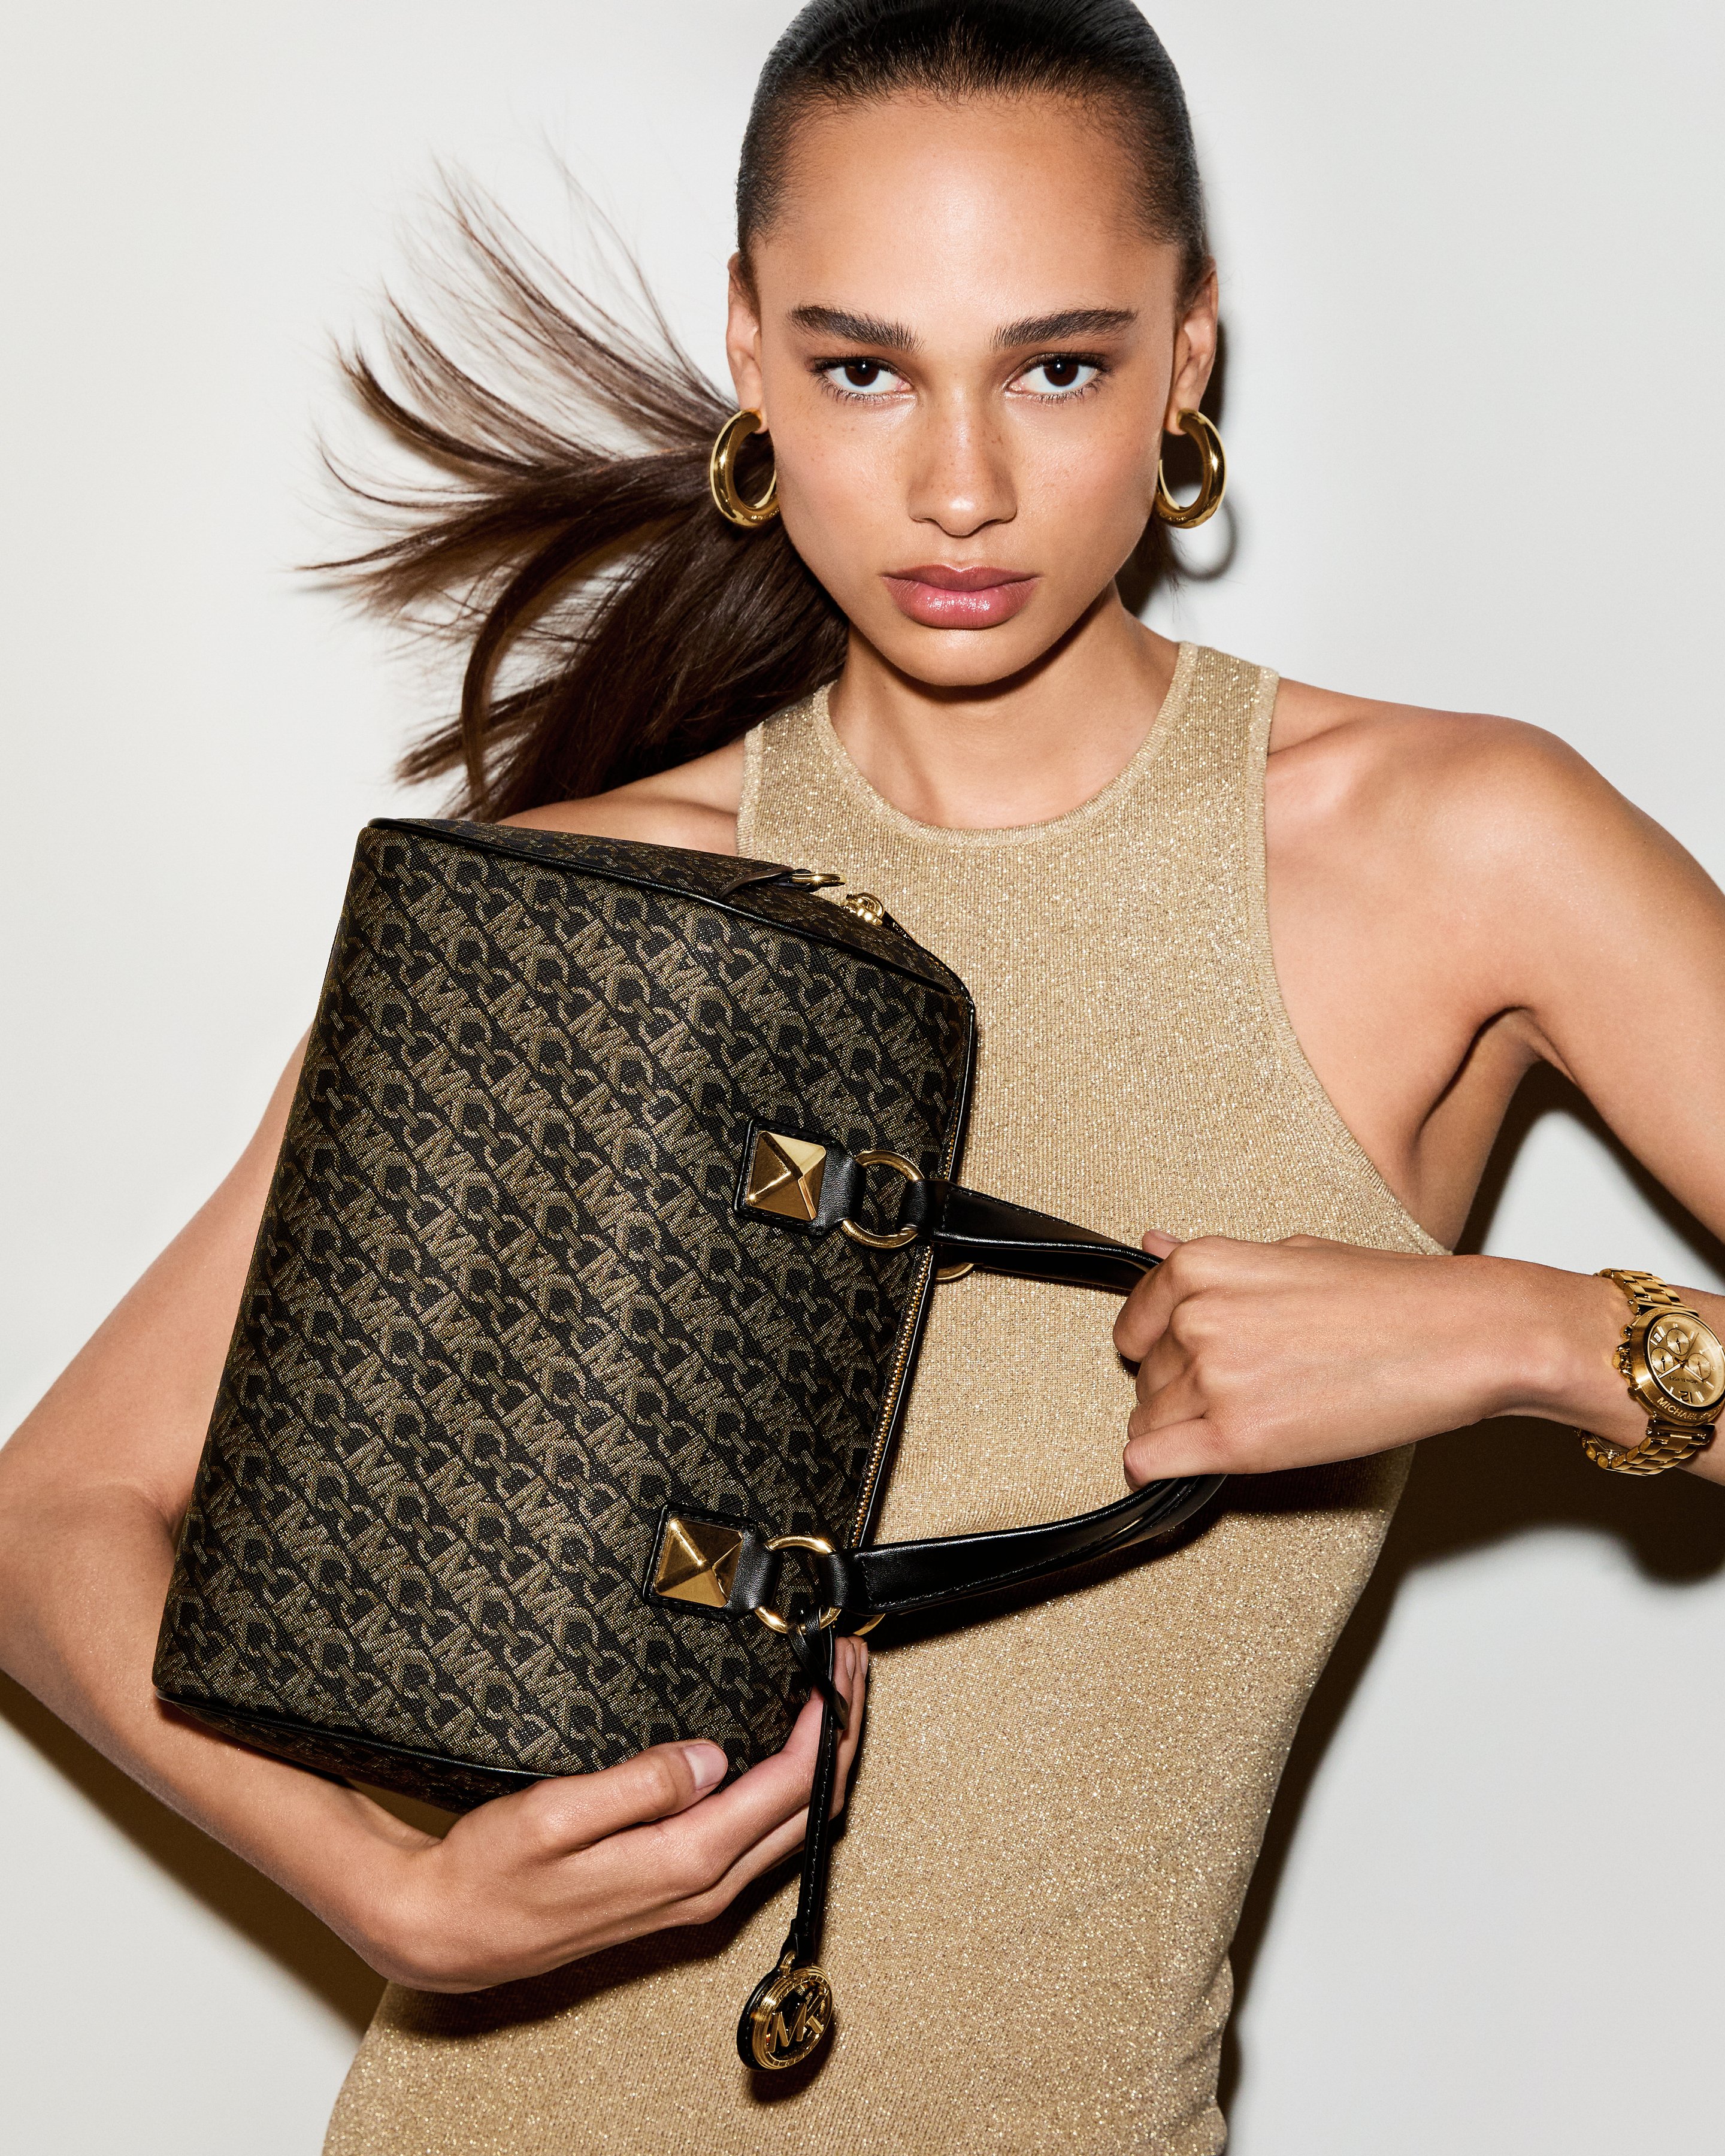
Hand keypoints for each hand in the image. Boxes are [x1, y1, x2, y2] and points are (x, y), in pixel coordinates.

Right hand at [350, 1636, 867, 1990]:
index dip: (827, 1724)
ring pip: (791, 1824)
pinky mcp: (678, 1891)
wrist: (447, 1933)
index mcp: (685, 1863)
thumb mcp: (555, 1815)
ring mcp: (695, 1895)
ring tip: (832, 1694)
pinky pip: (759, 1836)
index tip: (841, 1667)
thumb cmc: (490, 1874)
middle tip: (852, 1665)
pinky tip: (782, 1750)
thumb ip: (641, 1785)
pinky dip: (789, 1787)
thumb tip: (714, 1757)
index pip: (789, 1787)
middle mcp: (703, 1888)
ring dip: (821, 1758)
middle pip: (808, 1808)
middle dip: (841, 1733)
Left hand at [1113, 1232, 1525, 1485]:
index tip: (1191, 1357)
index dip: (1161, 1346)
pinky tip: (1195, 1460)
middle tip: (1247, 1388)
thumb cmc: (1387, 1295)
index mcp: (1201, 1266)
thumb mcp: (1288, 1253)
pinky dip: (1161, 1469)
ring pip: (1149, 1422)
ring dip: (1187, 1428)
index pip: (1134, 1322)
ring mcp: (1213, 1379)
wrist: (1460, 1337)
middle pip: (1145, 1377)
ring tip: (1254, 1415)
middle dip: (1182, 1388)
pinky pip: (1151, 1463)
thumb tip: (1153, 1243)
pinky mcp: (1237, 1439)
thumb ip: (1210, 1261)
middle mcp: (1196, 1319)